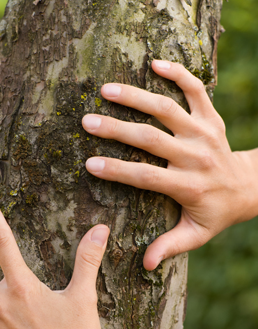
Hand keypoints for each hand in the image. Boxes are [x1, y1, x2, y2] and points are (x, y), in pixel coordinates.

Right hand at [82, 59, 257, 269]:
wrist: (249, 187)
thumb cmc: (216, 213)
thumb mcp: (196, 235)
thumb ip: (170, 247)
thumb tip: (145, 265)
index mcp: (188, 186)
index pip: (146, 177)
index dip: (117, 171)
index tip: (89, 164)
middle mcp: (196, 156)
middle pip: (151, 139)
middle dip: (116, 130)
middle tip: (87, 121)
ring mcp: (205, 132)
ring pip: (167, 109)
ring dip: (136, 97)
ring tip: (106, 89)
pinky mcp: (212, 116)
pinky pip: (196, 89)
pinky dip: (177, 73)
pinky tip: (154, 63)